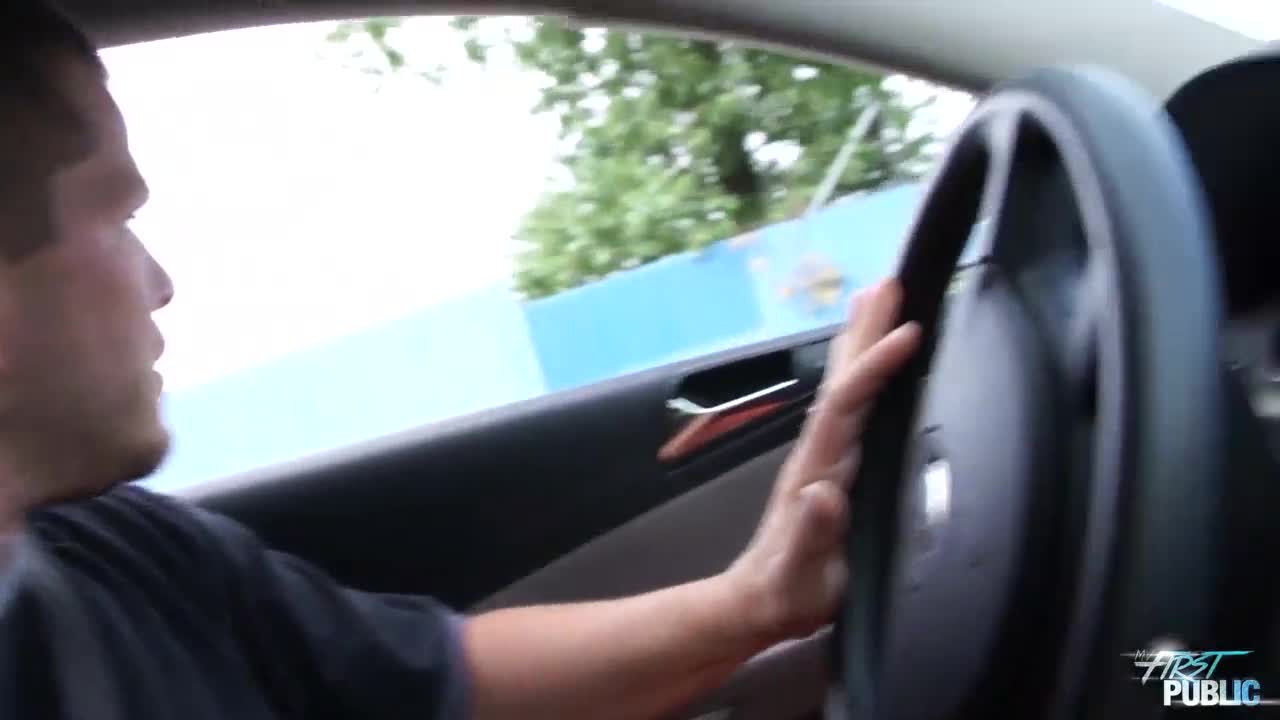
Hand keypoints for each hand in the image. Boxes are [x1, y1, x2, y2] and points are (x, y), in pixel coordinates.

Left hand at [721, 279, 920, 645]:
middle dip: (866, 330)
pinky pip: (851, 404)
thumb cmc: (788, 591)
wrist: (760, 603)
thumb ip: (812, 535)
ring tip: (878, 298)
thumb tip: (823, 493)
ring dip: (861, 340)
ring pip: (844, 384)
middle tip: (889, 282)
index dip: (875, 367)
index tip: (908, 332)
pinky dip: (862, 371)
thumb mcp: (802, 573)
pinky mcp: (833, 464)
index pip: (848, 405)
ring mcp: (824, 455)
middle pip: (842, 378)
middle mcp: (819, 451)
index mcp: (818, 469)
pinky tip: (870, 360)